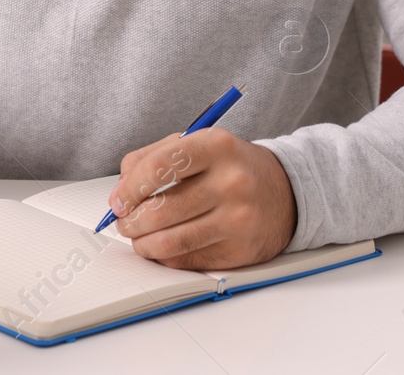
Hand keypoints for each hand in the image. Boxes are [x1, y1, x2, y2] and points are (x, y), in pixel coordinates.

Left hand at [106, 128, 295, 269]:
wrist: (286, 192)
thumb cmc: (231, 167)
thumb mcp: (197, 144)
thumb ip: (153, 157)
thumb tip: (120, 190)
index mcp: (217, 147)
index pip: (159, 167)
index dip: (129, 188)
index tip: (118, 200)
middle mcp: (231, 182)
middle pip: (161, 209)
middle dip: (131, 221)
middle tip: (123, 221)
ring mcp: (238, 219)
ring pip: (171, 241)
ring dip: (142, 243)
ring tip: (138, 237)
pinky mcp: (240, 251)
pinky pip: (187, 260)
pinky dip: (165, 256)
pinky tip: (163, 246)